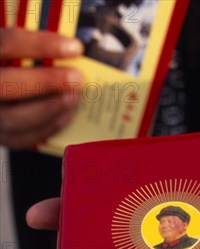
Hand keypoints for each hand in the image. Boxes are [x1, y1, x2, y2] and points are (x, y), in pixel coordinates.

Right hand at [0, 28, 83, 148]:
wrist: (2, 94)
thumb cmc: (13, 65)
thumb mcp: (16, 51)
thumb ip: (35, 50)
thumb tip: (73, 52)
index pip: (9, 44)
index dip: (42, 45)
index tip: (75, 48)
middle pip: (8, 84)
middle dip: (46, 81)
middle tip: (77, 79)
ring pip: (13, 117)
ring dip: (49, 108)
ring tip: (73, 98)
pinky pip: (21, 138)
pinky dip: (46, 128)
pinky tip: (65, 117)